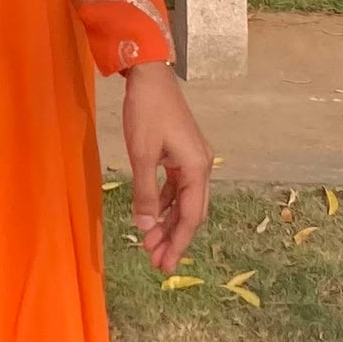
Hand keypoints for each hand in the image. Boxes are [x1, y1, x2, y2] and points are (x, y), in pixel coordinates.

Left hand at [121, 60, 212, 275]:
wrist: (150, 75)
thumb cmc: (146, 111)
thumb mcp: (141, 154)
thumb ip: (145, 192)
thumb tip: (146, 227)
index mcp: (197, 168)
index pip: (191, 216)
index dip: (178, 242)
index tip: (165, 265)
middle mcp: (201, 166)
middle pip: (191, 212)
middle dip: (174, 238)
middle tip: (157, 262)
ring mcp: (192, 159)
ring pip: (183, 201)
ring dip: (168, 222)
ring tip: (150, 244)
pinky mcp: (181, 153)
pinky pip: (176, 187)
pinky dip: (164, 203)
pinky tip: (152, 216)